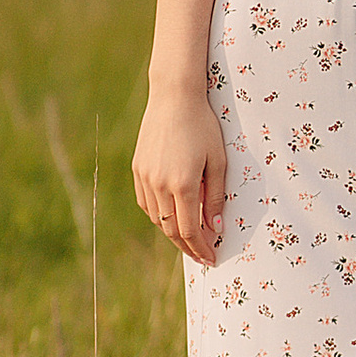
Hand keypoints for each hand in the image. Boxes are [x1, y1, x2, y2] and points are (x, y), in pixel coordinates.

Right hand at [132, 85, 228, 264]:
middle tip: (202, 256)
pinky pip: (146, 202)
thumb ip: (215, 196)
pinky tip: (171, 216)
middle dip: (188, 247)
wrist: (174, 97)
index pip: (190, 230)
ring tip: (190, 239)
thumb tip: (215, 227)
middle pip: (171, 229)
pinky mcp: (138, 169)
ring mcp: (145, 177)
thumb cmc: (203, 126)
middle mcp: (160, 184)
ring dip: (173, 232)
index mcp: (183, 184)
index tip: (212, 259)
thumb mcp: (217, 161)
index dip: (201, 249)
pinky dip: (159, 215)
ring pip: (157, 218)